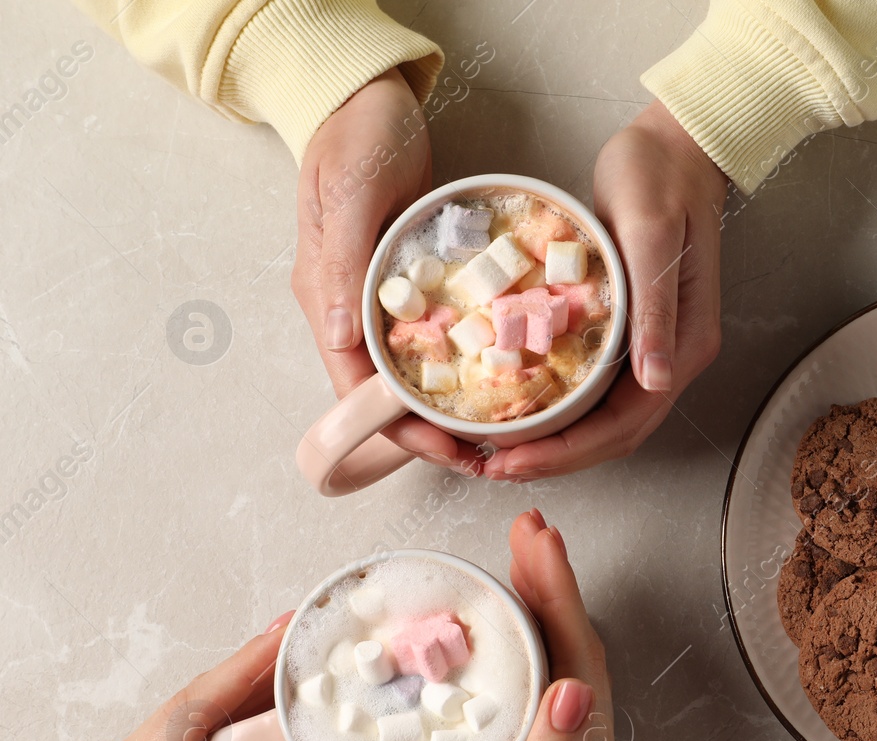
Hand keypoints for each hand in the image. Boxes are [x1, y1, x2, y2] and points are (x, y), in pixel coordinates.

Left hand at [0, 614, 289, 740]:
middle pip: (194, 705)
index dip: (243, 670)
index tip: (286, 637)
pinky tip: (240, 727)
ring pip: (187, 722)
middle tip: (304, 637)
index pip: (192, 715)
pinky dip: (218, 722)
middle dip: (252, 665)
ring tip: (288, 672)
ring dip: (238, 689)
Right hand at [292, 68, 481, 473]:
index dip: (399, 429)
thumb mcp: (351, 198)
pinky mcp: (407, 282)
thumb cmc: (353, 138)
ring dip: (447, 404)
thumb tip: (336, 338)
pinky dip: (458, 364)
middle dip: (429, 430)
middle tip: (487, 453)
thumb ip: (342, 267)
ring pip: (408, 372)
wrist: (363, 96)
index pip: (356, 389)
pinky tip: (496, 375)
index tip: (448, 451)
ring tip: (496, 427)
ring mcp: (376, 296)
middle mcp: (346, 306)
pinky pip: (431, 338)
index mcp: (324, 297)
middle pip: (383, 394)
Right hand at [449, 511, 626, 740]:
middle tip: (525, 530)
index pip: (580, 658)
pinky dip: (530, 656)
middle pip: (578, 651)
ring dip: (544, 613)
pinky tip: (507, 647)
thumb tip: (573, 689)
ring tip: (517, 565)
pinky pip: (547, 698)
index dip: (558, 593)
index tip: (537, 538)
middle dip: (553, 586)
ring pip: (565, 669)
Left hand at [483, 101, 727, 480]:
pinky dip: (561, 410)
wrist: (675, 147)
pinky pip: (597, 391)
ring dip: (556, 443)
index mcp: (684, 345)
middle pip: (614, 435)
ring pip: (606, 421)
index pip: (626, 424)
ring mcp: (655, 348)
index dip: (569, 451)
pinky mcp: (633, 332)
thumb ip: (656, 310)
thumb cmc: (660, 179)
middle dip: (555, 459)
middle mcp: (673, 358)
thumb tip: (656, 381)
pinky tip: (523, 409)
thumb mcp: (650, 236)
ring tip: (500, 452)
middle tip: (492, 468)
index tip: (514, 460)